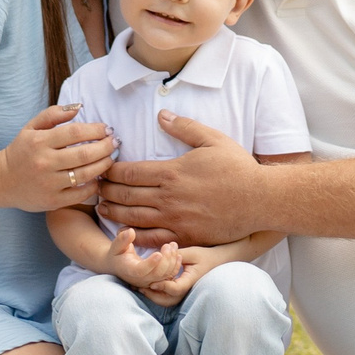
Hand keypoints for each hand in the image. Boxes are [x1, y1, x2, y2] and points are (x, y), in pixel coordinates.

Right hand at [0, 104, 116, 212]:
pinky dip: (93, 185)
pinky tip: (97, 177)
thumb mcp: (31, 128)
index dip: (96, 130)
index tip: (106, 129)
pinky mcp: (52, 201)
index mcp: (39, 142)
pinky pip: (80, 194)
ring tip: (110, 158)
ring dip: (104, 165)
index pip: (75, 132)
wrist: (1, 181)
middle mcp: (44, 163)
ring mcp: (49, 184)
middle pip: (84, 154)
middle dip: (106, 147)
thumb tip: (79, 107)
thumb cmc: (21, 151)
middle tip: (115, 143)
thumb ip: (53, 114)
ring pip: (85, 174)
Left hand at [97, 113, 264, 244]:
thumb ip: (184, 127)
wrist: (259, 199)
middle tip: (95, 187)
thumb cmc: (238, 167)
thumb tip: (161, 115)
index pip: (129, 171)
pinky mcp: (184, 237)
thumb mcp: (212, 139)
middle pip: (125, 195)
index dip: (111, 170)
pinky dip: (133, 235)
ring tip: (102, 208)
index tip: (103, 167)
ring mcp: (174, 220)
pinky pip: (151, 239)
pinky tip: (124, 232)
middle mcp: (167, 198)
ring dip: (113, 213)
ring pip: (132, 218)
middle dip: (106, 190)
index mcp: (171, 172)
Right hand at [104, 227, 181, 287]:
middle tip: (168, 245)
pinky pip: (169, 276)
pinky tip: (177, 254)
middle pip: (157, 275)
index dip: (150, 264)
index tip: (158, 253)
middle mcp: (141, 279)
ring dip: (172, 261)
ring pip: (165, 276)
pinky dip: (176, 266)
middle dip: (166, 260)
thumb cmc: (117, 253)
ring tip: (173, 245)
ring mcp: (150, 281)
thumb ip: (122, 239)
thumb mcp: (116, 245)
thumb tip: (131, 232)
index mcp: (130, 270)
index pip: (141, 271)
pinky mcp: (157, 280)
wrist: (118, 265)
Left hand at [139, 248, 216, 305]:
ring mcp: (184, 292)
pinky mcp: (180, 292)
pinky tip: (147, 286)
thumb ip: (177, 255)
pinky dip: (156, 294)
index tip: (151, 282)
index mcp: (191, 281)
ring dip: (153, 296)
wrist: (215, 262)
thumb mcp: (192, 253)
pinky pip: (167, 297)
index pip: (176, 289)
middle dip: (153, 295)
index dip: (163, 286)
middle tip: (139, 287)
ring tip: (140, 288)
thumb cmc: (204, 255)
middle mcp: (187, 290)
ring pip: (166, 301)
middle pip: (168, 300)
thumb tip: (161, 256)